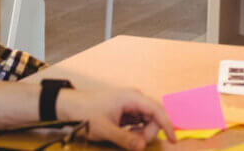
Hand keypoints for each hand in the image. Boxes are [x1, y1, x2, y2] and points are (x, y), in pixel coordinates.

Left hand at [58, 88, 175, 150]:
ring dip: (142, 133)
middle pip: (153, 116)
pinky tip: (125, 135)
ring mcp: (131, 104)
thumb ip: (125, 138)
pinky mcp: (126, 110)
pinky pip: (139, 121)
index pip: (157, 110)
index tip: (173, 140)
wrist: (70, 106)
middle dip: (149, 133)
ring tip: (127, 140)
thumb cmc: (86, 113)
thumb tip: (142, 147)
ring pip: (147, 120)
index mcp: (132, 98)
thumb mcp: (105, 129)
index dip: (167, 125)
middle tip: (136, 145)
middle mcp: (134, 98)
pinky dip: (136, 131)